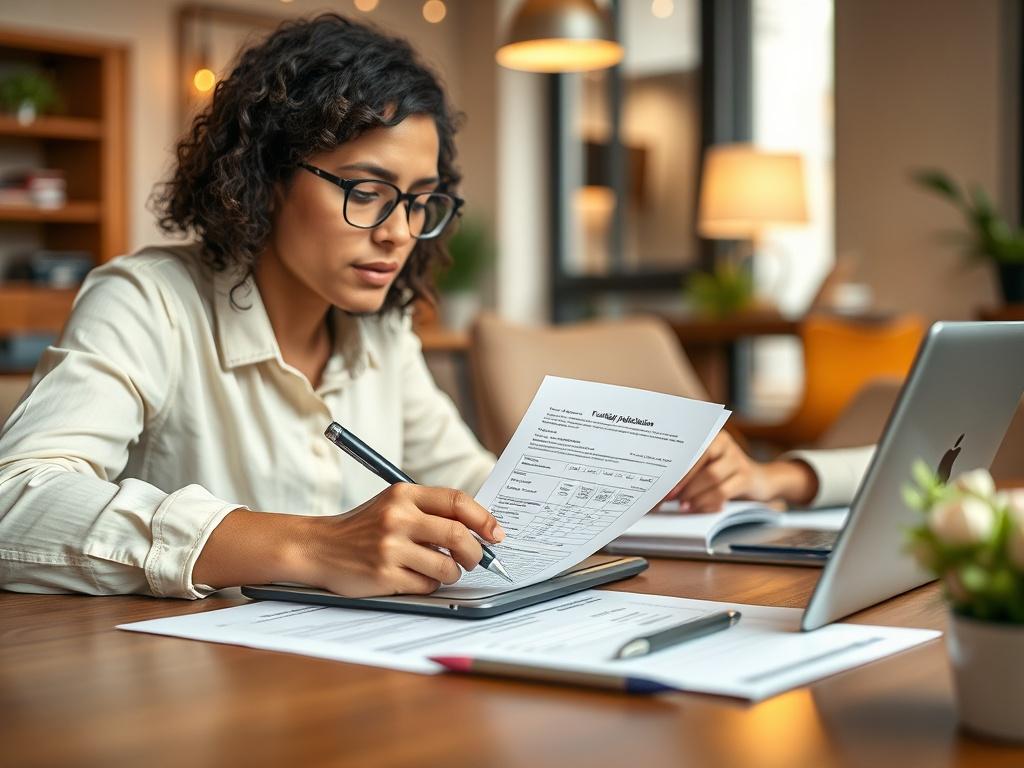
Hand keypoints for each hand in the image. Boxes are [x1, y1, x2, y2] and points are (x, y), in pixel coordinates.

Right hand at [292, 484, 505, 595]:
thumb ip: (431, 511)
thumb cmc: (364, 527)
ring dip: (452, 572)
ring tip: (438, 569)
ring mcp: (390, 548)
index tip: (496, 534)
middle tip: (475, 559)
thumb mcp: (393, 505)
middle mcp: (397, 517)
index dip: (483, 519)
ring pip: (447, 566)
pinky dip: (429, 584)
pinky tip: (414, 577)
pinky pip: (427, 585)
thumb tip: (479, 531)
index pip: (457, 501)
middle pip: (458, 534)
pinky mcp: (384, 576)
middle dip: (475, 552)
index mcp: (403, 494)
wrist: (319, 546)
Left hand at [662, 431, 818, 512]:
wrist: (759, 480)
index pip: (690, 449)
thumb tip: (663, 485)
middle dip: (682, 482)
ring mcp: (737, 460)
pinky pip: (723, 491)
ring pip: (712, 477)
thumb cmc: (723, 472)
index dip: (675, 468)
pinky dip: (707, 501)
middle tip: (668, 497)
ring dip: (694, 494)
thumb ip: (689, 469)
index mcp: (711, 436)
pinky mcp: (746, 477)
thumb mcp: (707, 465)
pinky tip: (696, 507)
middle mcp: (725, 444)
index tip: (662, 483)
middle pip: (701, 462)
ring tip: (681, 505)